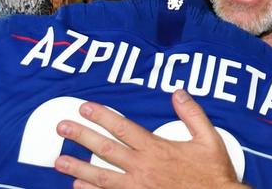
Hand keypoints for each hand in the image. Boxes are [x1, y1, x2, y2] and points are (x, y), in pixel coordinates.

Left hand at [54, 89, 249, 188]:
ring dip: (78, 167)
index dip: (101, 116)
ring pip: (101, 176)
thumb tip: (178, 92)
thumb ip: (192, 114)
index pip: (122, 127)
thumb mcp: (209, 139)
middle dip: (81, 136)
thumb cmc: (213, 175)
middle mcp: (142, 167)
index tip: (84, 108)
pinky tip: (77, 187)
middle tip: (61, 128)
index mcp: (156, 148)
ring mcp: (137, 188)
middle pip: (105, 149)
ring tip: (58, 160)